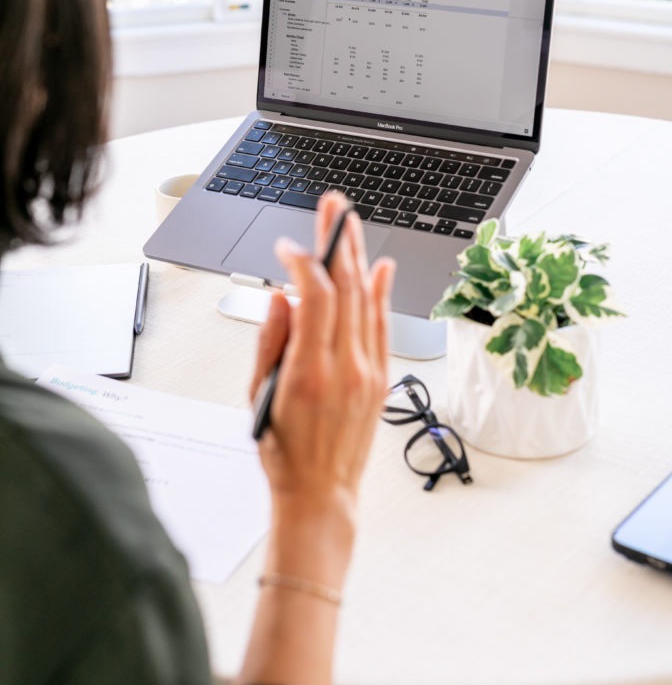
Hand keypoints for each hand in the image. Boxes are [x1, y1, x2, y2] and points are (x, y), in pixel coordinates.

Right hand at [249, 192, 394, 519]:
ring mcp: (368, 373)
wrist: (320, 495)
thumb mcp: (258, 396)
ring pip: (367, 302)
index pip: (315, 297)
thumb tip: (281, 297)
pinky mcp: (381, 379)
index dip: (303, 263)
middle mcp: (345, 368)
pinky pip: (383, 326)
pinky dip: (382, 293)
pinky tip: (380, 266)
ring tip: (349, 224)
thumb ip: (270, 340)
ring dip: (358, 258)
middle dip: (338, 241)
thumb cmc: (283, 451)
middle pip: (346, 288)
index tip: (289, 247)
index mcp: (309, 372)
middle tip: (333, 206)